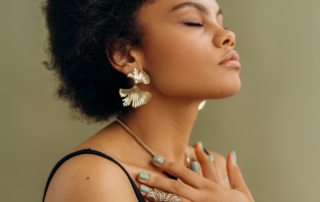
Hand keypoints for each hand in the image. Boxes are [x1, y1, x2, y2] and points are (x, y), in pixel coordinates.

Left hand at [136, 143, 253, 201]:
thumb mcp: (242, 192)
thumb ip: (235, 173)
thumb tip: (231, 154)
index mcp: (213, 188)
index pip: (188, 173)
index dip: (171, 164)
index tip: (157, 158)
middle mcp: (204, 198)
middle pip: (177, 186)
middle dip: (158, 178)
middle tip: (141, 173)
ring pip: (176, 200)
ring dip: (158, 195)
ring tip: (142, 189)